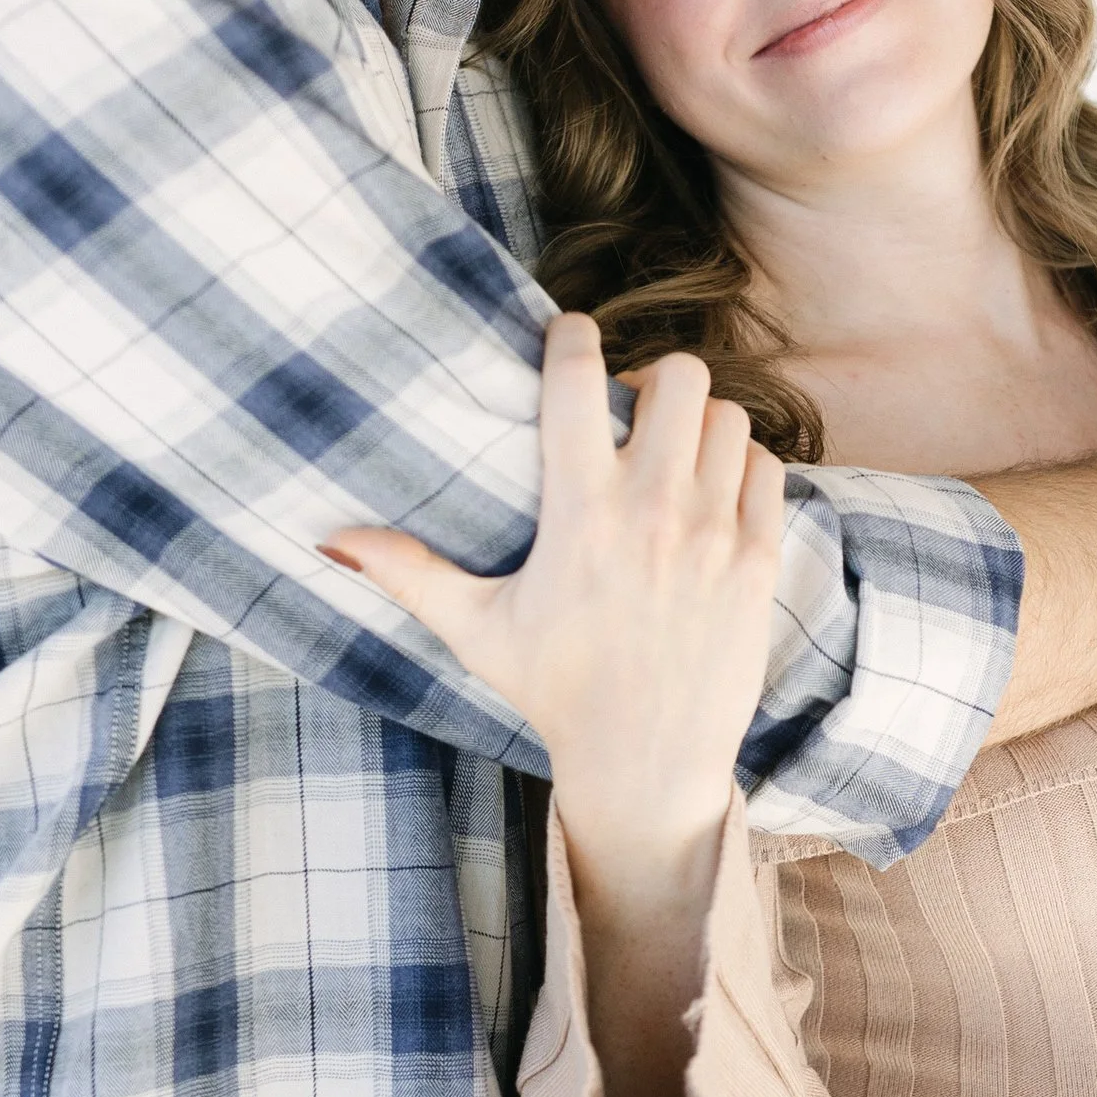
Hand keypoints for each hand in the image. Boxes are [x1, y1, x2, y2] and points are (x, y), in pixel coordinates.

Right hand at [323, 313, 787, 872]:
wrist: (645, 762)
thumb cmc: (556, 693)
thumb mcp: (477, 630)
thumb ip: (408, 572)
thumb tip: (330, 541)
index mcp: (580, 514)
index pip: (579, 380)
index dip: (572, 337)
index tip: (569, 334)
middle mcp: (654, 511)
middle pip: (678, 376)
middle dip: (652, 378)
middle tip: (634, 412)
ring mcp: (714, 533)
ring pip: (728, 416)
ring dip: (700, 422)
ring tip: (675, 453)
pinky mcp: (758, 561)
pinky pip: (766, 467)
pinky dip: (743, 465)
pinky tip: (715, 491)